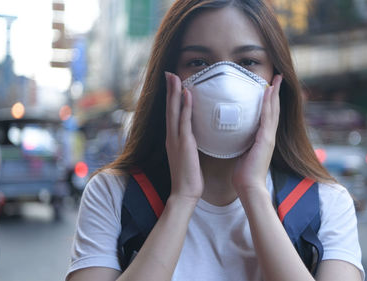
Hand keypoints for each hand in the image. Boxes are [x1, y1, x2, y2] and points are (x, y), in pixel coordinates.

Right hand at [165, 72, 203, 200]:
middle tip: (169, 73)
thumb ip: (191, 144)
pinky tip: (187, 94)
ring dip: (174, 93)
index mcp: (173, 139)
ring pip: (174, 111)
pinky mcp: (184, 144)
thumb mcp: (189, 156)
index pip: (172, 114)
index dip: (171, 97)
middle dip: (169, 90)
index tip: (173, 83)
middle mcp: (171, 136)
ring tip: (174, 76)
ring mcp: (176, 139)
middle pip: (169, 108)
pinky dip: (185, 106)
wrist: (185, 193)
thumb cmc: (190, 176)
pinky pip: (184, 121)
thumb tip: (197, 135)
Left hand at [232, 75, 281, 196]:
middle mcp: (269, 135)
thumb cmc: (244, 173)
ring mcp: (269, 137)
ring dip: (274, 93)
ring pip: (273, 110)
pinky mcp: (266, 140)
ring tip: (276, 79)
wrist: (249, 187)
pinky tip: (268, 92)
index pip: (268, 115)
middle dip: (275, 93)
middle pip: (274, 109)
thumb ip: (241, 142)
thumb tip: (233, 133)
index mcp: (263, 138)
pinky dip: (269, 104)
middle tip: (278, 77)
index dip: (270, 100)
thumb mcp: (242, 152)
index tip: (269, 87)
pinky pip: (268, 118)